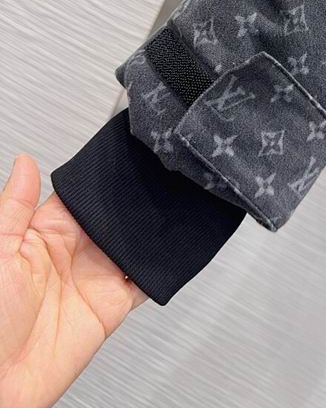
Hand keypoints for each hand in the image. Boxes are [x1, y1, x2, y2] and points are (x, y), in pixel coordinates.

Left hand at [0, 154, 147, 407]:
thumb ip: (14, 207)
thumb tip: (25, 163)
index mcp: (45, 231)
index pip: (83, 195)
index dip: (103, 180)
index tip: (124, 161)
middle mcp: (74, 251)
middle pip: (114, 217)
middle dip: (133, 203)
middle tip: (153, 185)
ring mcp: (96, 278)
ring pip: (133, 244)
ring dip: (149, 232)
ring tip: (167, 213)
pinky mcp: (112, 305)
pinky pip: (144, 282)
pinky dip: (158, 269)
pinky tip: (168, 253)